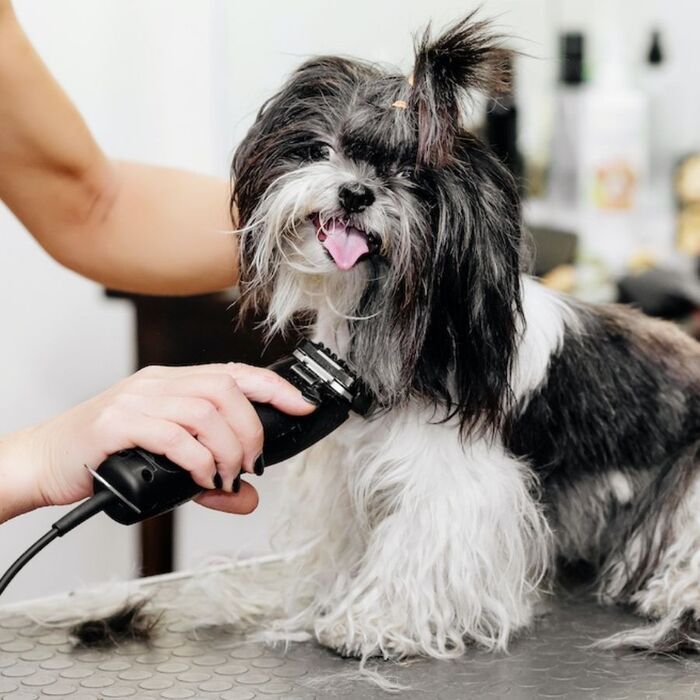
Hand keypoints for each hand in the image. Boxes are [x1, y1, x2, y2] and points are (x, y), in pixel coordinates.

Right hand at [0, 363, 314, 522]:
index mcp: (173, 382)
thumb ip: (210, 478)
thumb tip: (249, 497)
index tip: (302, 405)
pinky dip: (197, 460)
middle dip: (251, 430)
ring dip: (228, 448)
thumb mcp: (168, 465)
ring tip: (227, 476)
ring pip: (204, 411)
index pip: (234, 373)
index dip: (274, 386)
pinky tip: (201, 478)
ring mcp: (135, 400)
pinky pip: (172, 435)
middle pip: (226, 390)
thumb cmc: (107, 456)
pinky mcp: (115, 424)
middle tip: (251, 464)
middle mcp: (157, 383)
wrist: (44, 460)